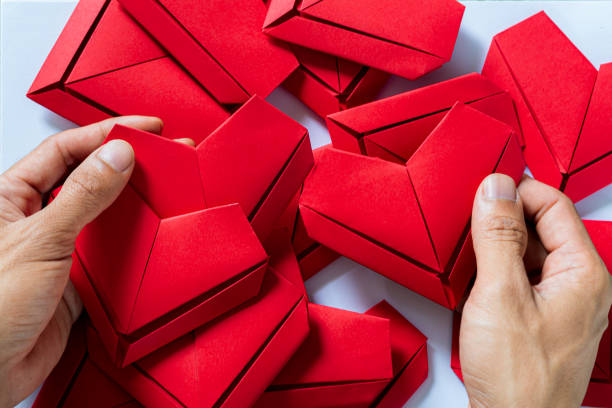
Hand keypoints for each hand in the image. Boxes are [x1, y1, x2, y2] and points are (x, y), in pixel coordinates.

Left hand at [0, 116, 162, 406]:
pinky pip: (112, 250)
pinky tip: (153, 231)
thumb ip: (83, 197)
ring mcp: (58, 248)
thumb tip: (118, 156)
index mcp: (11, 196)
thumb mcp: (41, 241)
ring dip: (134, 200)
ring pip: (104, 213)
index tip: (146, 128)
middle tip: (165, 152)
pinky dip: (134, 240)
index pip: (66, 150)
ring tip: (166, 185)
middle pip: (89, 176)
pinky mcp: (76, 278)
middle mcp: (36, 218)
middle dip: (128, 162)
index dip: (107, 133)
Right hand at [460, 174, 611, 407]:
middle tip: (470, 229)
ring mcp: (562, 303)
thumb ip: (497, 235)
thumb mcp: (499, 294)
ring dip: (497, 248)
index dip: (516, 193)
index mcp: (583, 273)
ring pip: (529, 252)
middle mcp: (579, 285)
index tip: (482, 194)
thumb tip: (496, 187)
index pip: (553, 205)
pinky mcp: (542, 317)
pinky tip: (478, 286)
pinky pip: (522, 277)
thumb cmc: (517, 375)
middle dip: (503, 221)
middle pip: (541, 227)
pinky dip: (497, 273)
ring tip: (471, 263)